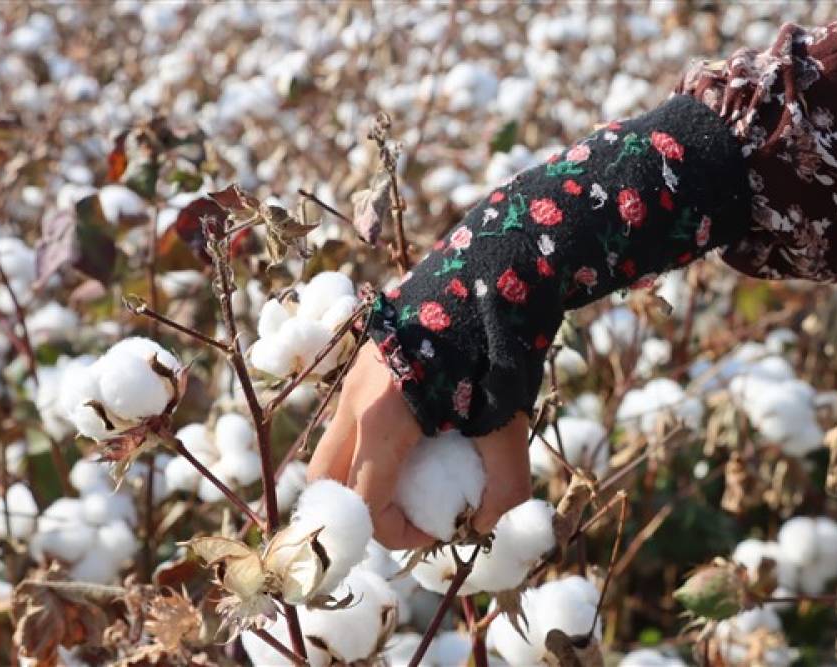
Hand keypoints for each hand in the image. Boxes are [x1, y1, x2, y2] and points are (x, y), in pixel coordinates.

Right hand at [307, 340, 531, 548]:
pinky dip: (369, 446)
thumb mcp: (510, 424)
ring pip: (334, 449)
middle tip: (409, 514)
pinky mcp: (363, 363)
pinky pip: (349, 420)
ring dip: (362, 477)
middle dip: (361, 511)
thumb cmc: (500, 347)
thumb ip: (503, 486)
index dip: (400, 535)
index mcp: (383, 421)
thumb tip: (486, 526)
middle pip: (326, 481)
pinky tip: (418, 438)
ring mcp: (352, 378)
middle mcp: (354, 401)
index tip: (441, 527)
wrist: (494, 267)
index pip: (364, 506)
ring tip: (414, 479)